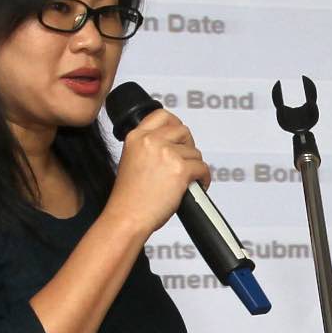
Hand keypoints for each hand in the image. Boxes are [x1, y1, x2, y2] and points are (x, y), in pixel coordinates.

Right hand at [109, 107, 211, 237]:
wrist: (127, 216)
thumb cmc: (129, 197)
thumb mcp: (131, 160)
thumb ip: (148, 147)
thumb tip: (171, 145)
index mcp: (136, 137)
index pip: (162, 115)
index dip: (174, 124)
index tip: (179, 135)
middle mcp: (151, 141)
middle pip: (183, 131)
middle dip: (188, 146)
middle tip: (186, 160)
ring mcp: (167, 154)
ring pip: (195, 152)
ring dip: (195, 165)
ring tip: (188, 179)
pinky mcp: (180, 169)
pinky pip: (202, 168)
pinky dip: (203, 178)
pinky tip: (197, 185)